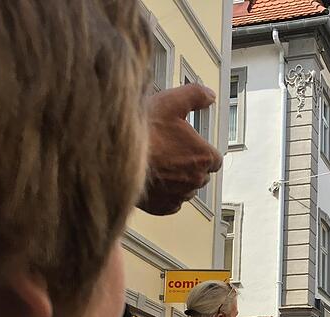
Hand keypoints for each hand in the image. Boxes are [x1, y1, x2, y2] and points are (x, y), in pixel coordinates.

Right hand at [138, 85, 222, 215]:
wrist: (115, 157)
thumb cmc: (143, 133)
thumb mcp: (171, 102)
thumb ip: (195, 96)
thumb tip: (208, 95)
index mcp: (203, 157)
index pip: (214, 159)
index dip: (201, 150)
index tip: (191, 145)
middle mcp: (195, 180)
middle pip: (201, 174)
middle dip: (190, 164)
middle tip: (171, 151)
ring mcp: (179, 195)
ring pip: (186, 189)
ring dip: (178, 179)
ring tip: (161, 164)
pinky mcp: (163, 207)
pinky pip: (171, 203)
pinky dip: (166, 194)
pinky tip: (155, 180)